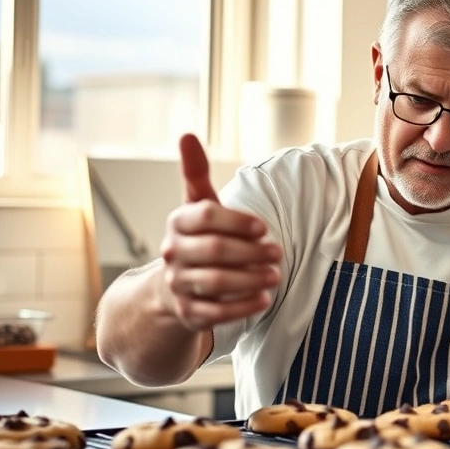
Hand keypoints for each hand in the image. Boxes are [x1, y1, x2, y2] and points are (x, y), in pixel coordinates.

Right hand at [159, 133, 282, 330]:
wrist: (172, 289)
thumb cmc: (196, 239)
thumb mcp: (196, 205)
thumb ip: (196, 173)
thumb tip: (186, 134)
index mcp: (178, 223)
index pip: (205, 217)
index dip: (237, 221)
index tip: (263, 227)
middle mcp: (173, 253)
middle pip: (215, 250)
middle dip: (251, 252)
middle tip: (278, 253)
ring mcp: (179, 285)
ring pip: (217, 282)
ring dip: (251, 279)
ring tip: (275, 276)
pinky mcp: (189, 314)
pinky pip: (217, 314)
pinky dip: (243, 307)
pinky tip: (264, 299)